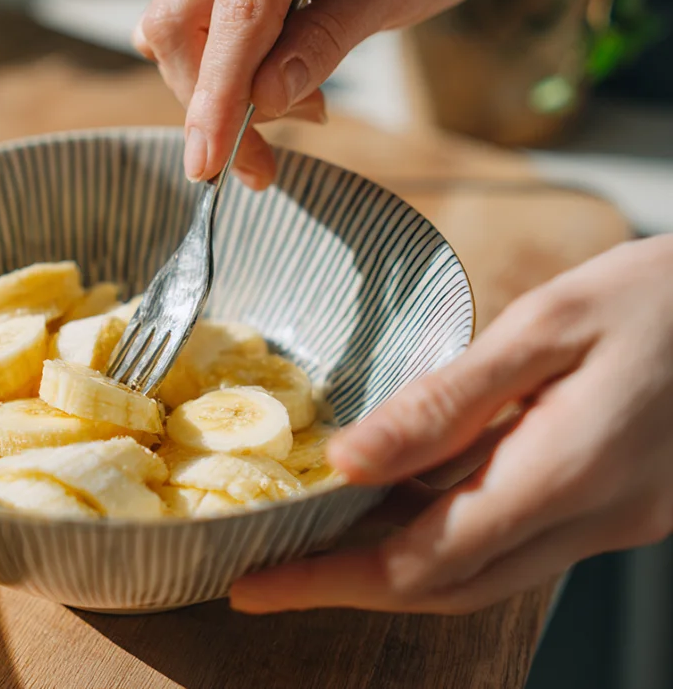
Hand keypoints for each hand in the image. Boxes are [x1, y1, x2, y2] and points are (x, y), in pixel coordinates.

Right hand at [133, 0, 514, 186]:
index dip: (216, 95)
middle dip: (210, 104)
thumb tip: (267, 98)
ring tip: (296, 110)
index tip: (209, 161)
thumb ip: (328, 35)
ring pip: (179, 29)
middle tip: (259, 163)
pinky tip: (271, 87)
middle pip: (181, 23)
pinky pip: (197, 26)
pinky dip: (222, 72)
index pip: (234, 15)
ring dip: (217, 94)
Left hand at [230, 234, 672, 614]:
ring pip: (485, 577)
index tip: (252, 583)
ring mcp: (616, 524)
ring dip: (397, 571)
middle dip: (348, 587)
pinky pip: (521, 547)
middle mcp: (593, 521)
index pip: (422, 560)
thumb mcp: (549, 325)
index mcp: (564, 474)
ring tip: (315, 545)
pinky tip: (403, 510)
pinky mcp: (626, 511)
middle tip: (265, 573)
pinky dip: (450, 543)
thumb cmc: (663, 295)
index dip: (328, 580)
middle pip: (448, 587)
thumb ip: (448, 400)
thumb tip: (348, 459)